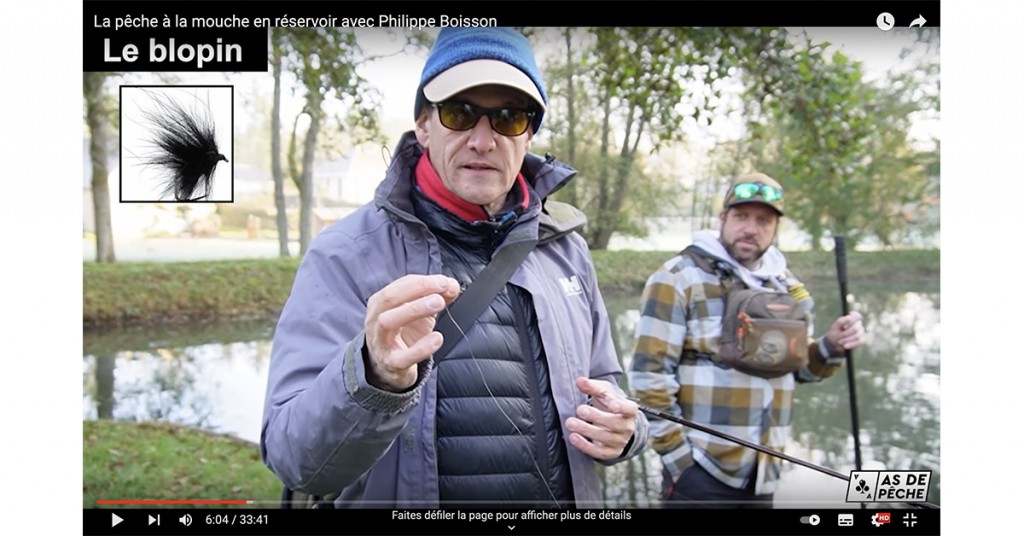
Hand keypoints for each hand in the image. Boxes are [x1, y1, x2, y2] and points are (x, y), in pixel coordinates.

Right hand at [364, 274, 459, 391]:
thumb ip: (436, 295)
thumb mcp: (419, 312)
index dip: (423, 281)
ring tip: (438, 303)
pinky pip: (402, 357)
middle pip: (389, 298)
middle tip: (442, 287)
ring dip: (414, 309)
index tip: (444, 282)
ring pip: (388, 322)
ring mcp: (380, 342)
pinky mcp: (391, 364)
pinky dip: (421, 348)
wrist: (389, 367)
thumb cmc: (404, 333)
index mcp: (380, 303)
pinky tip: (437, 338)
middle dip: (417, 289)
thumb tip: (451, 285)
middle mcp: (375, 319)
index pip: (399, 285)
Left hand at [566, 377, 638, 460]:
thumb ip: (593, 386)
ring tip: (570, 422)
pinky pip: (599, 452)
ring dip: (586, 430)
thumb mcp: (604, 392)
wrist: (613, 423)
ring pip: (605, 438)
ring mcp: (620, 441)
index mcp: (629, 410)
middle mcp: (627, 427)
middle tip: (580, 410)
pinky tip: (573, 437)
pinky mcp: (610, 452)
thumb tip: (580, 381)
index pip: (629, 409)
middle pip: (615, 423)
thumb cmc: (609, 404)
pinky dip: (585, 445)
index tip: (611, 404)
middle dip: (596, 417)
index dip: (621, 407)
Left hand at [825, 311, 865, 351]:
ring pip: (857, 335)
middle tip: (840, 336)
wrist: (834, 344)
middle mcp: (858, 324)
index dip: (851, 321)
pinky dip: (852, 344)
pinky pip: (860, 341)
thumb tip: (850, 318)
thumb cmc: (835, 332)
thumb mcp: (835, 326)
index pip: (856, 316)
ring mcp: (861, 332)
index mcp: (851, 318)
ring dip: (847, 339)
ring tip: (840, 342)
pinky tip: (845, 346)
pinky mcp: (862, 339)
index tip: (844, 327)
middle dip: (846, 333)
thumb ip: (841, 321)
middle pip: (856, 327)